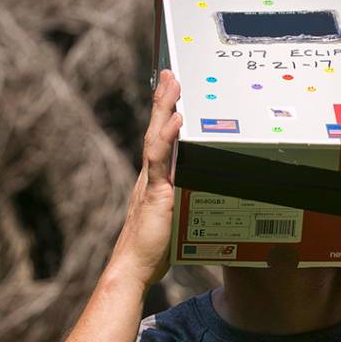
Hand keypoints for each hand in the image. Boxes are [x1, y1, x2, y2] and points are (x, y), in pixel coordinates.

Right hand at [106, 70, 182, 288]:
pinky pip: (160, 158)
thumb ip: (188, 205)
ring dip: (164, 107)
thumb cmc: (154, 250)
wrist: (133, 268)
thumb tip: (207, 200)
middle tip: (169, 73)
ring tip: (171, 83)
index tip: (169, 92)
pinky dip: (167, 136)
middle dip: (162, 100)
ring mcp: (150, 181)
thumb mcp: (177, 220)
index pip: (159, 140)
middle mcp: (149, 176)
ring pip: (156, 137)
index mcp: (154, 180)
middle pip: (155, 130)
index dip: (163, 115)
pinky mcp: (155, 192)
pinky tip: (176, 119)